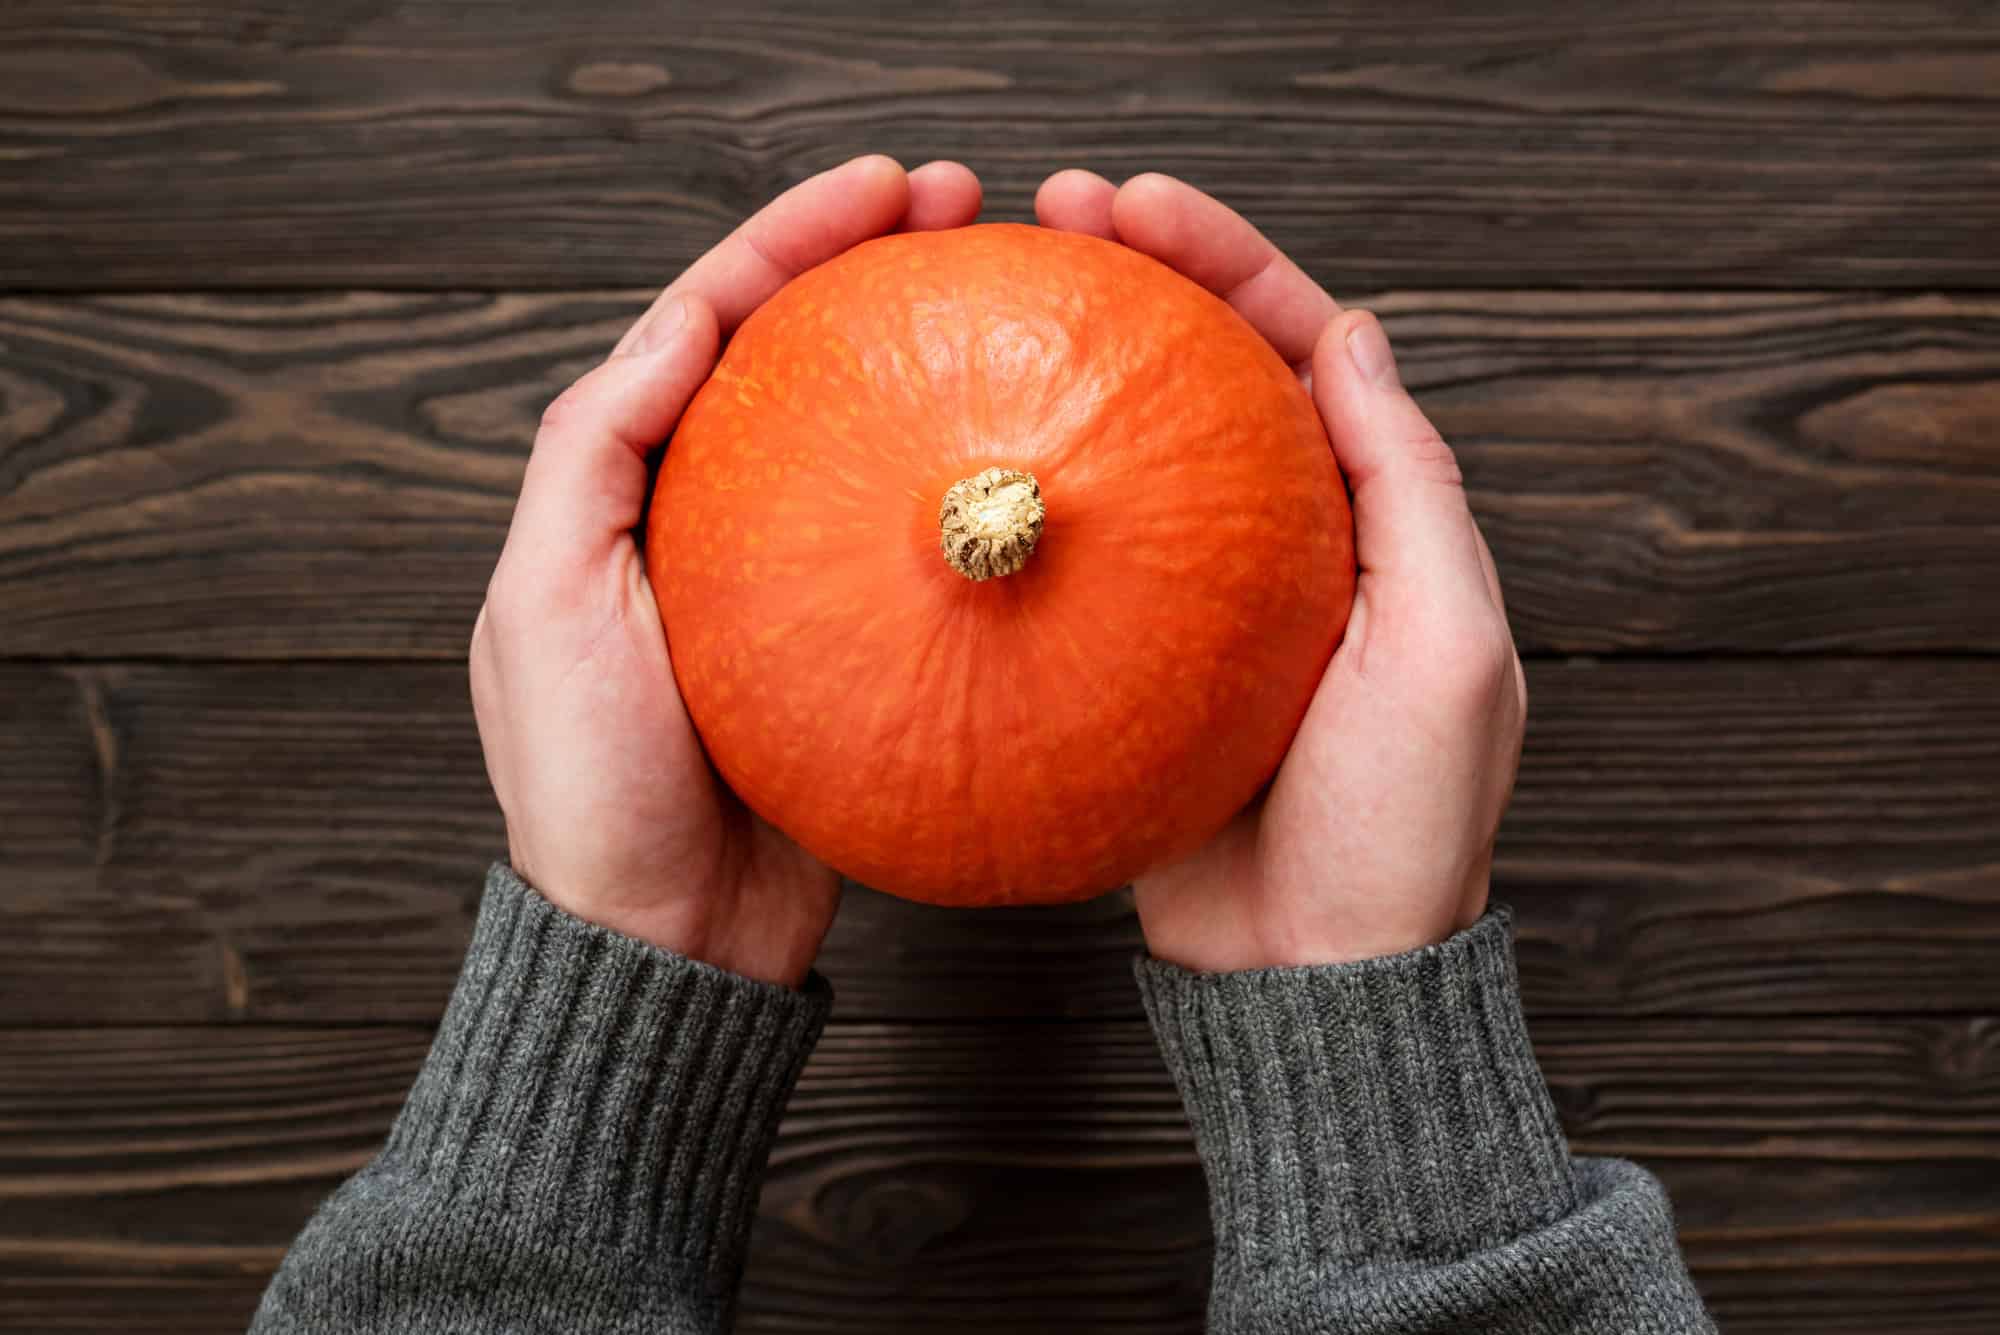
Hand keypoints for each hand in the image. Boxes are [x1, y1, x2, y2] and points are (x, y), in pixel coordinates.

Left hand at [471, 155, 983, 985]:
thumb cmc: (594, 786)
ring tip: (999, 289)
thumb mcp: (548, 602)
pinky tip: (1011, 453)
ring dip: (918, 357)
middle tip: (965, 207)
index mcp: (621, 491)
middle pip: (790, 357)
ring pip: (853, 437)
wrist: (667, 942)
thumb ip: (596, 452)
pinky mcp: (848, 647)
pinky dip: (948, 482)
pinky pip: (900, 541)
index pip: (705, 324)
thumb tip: (679, 320)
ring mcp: (783, 582)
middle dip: (866, 265)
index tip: (885, 188)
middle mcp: (701, 517)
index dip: (788, 240)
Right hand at [1038, 171, 1525, 970]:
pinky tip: (980, 464)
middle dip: (1142, 284)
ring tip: (1001, 301)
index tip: (1137, 206)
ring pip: (1141, 458)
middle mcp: (1293, 542)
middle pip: (1212, 379)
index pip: (1307, 349)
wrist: (1312, 977)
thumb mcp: (1444, 643)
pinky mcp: (1139, 664)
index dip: (1229, 262)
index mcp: (1376, 520)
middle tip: (1050, 214)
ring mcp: (1208, 601)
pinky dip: (1044, 504)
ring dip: (1081, 377)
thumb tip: (1352, 332)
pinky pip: (1088, 562)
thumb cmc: (1399, 824)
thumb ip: (1406, 486)